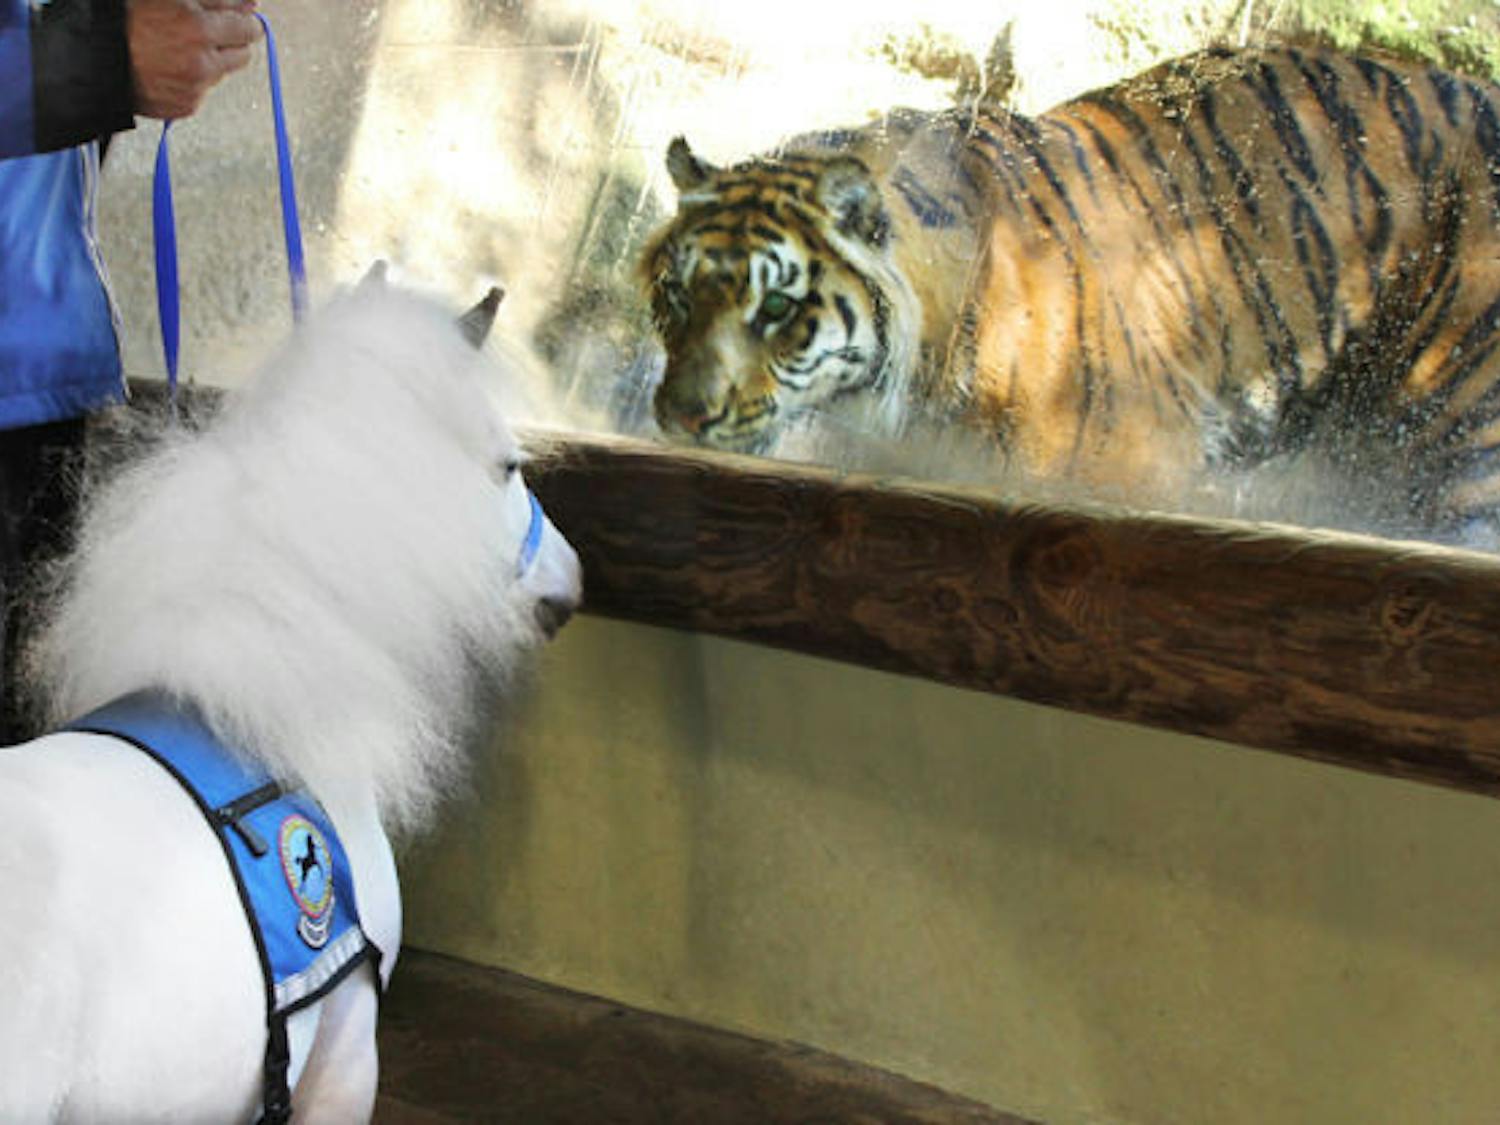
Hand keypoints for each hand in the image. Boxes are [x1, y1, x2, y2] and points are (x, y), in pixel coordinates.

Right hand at [127, 0, 262, 120]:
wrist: (90, 58)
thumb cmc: (123, 21)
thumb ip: (215, 1)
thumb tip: (250, 4)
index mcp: (198, 28)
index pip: (248, 28)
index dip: (243, 21)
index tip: (238, 20)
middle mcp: (201, 62)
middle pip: (243, 54)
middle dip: (230, 42)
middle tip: (205, 33)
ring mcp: (195, 87)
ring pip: (221, 73)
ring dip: (210, 61)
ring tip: (176, 50)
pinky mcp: (186, 106)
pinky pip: (202, 91)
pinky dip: (192, 80)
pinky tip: (167, 69)